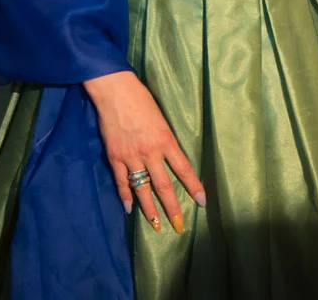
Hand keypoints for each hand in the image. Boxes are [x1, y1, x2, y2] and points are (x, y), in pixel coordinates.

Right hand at [85, 70, 204, 233]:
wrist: (115, 91)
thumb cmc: (142, 100)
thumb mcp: (162, 119)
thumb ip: (166, 141)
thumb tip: (170, 159)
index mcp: (166, 140)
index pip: (184, 169)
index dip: (194, 187)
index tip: (202, 202)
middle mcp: (150, 152)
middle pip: (164, 185)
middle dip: (172, 208)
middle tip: (179, 226)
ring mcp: (131, 156)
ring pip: (142, 189)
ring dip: (149, 209)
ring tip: (156, 225)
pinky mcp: (114, 156)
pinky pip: (121, 181)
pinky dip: (125, 196)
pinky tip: (129, 209)